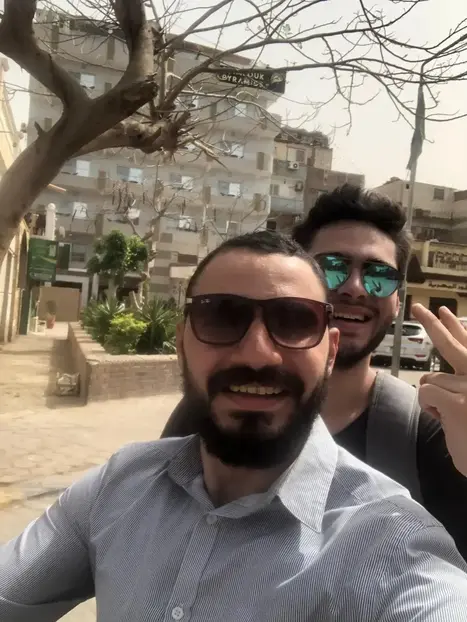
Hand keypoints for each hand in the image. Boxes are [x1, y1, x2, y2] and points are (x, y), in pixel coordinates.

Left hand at [411, 303, 466, 476]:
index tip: (445, 311)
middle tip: (416, 307)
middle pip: (451, 345)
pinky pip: (426, 392)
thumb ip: (461, 386)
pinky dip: (428, 407)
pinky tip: (444, 419)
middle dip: (432, 324)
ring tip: (452, 416)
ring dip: (433, 399)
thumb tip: (437, 375)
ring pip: (430, 380)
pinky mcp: (458, 402)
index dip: (456, 328)